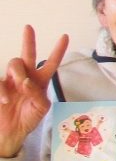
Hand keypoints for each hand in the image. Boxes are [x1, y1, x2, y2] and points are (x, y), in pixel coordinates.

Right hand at [0, 26, 68, 157]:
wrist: (11, 132)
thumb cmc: (29, 119)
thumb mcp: (41, 108)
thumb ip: (38, 93)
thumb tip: (27, 82)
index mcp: (40, 81)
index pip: (51, 63)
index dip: (58, 50)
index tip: (65, 36)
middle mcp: (26, 77)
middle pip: (27, 55)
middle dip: (28, 41)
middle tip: (28, 27)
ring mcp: (11, 81)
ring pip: (14, 64)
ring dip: (18, 73)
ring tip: (20, 86)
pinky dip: (3, 90)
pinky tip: (6, 100)